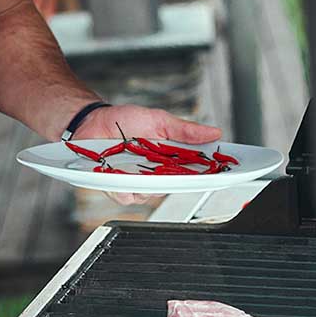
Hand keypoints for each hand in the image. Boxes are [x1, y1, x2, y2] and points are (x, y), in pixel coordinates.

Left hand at [75, 104, 222, 206]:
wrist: (92, 121)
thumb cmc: (124, 121)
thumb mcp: (158, 120)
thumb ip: (184, 130)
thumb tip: (214, 132)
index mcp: (169, 159)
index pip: (194, 171)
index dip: (210, 174)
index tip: (223, 172)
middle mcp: (154, 174)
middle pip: (174, 187)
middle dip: (178, 181)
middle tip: (179, 170)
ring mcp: (135, 182)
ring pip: (150, 195)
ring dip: (147, 183)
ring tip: (141, 168)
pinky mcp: (116, 187)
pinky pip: (125, 196)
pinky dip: (124, 188)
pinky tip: (121, 176)